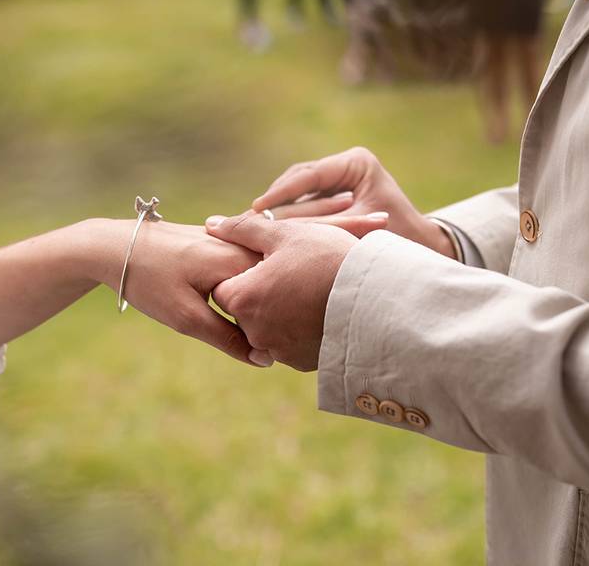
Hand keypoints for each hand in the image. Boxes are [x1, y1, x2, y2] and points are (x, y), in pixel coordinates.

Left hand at [82, 219, 262, 364]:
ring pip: (255, 280)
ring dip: (249, 302)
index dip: (268, 329)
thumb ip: (228, 339)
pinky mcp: (219, 241)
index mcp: (241, 260)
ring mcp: (232, 240)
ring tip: (222, 316)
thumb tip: (263, 360)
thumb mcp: (187, 317)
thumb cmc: (148, 279)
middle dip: (261, 315)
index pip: (275, 302)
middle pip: (268, 290)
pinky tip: (219, 301)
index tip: (257, 347)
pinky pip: (242, 270)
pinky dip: (238, 288)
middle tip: (239, 333)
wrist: (113, 246)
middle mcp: (243, 244)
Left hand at [205, 213, 358, 370]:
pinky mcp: (301, 362)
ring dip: (279, 311)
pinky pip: (290, 342)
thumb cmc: (328, 259)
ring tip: (308, 290)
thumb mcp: (285, 234)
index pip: (223, 288)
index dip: (242, 272)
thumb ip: (243, 229)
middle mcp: (254, 331)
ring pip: (267, 327)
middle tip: (291, 275)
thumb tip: (211, 224)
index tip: (266, 263)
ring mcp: (278, 350)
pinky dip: (299, 328)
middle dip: (260, 293)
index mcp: (243, 298)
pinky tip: (319, 309)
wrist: (377, 298)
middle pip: (244, 310)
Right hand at [252, 147, 455, 258]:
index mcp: (357, 162)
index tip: (256, 207)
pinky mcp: (335, 193)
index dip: (280, 194)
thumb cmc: (399, 242)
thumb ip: (319, 226)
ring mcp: (341, 178)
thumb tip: (273, 228)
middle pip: (299, 179)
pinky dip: (287, 215)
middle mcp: (347, 164)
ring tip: (250, 224)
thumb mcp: (355, 231)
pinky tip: (266, 231)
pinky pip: (304, 201)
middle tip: (246, 216)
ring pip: (298, 190)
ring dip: (276, 208)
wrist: (425, 251)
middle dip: (273, 200)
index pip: (309, 175)